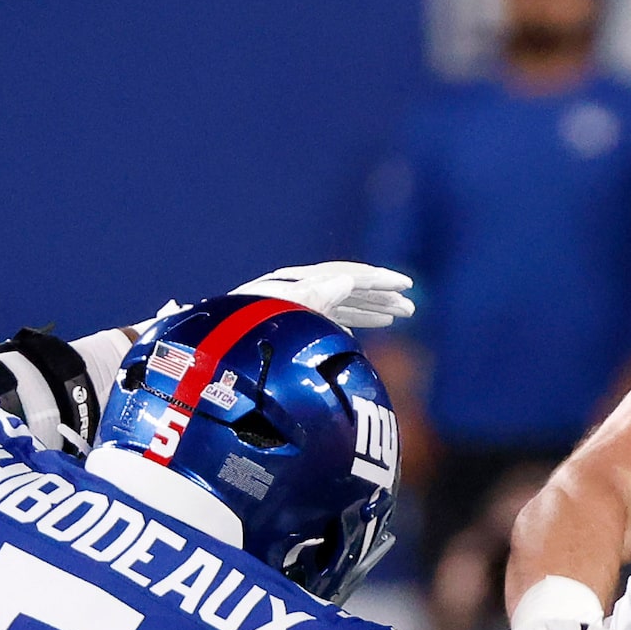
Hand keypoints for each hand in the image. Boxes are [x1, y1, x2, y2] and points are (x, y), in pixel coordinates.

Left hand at [232, 262, 415, 331]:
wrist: (220, 353)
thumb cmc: (250, 333)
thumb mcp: (285, 313)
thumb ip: (316, 295)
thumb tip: (347, 281)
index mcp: (301, 286)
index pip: (349, 276)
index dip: (380, 281)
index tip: (406, 286)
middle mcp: (300, 292)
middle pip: (350, 287)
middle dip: (382, 297)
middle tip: (410, 308)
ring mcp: (296, 307)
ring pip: (342, 303)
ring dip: (371, 309)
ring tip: (398, 316)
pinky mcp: (290, 324)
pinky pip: (327, 319)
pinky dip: (349, 323)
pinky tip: (362, 334)